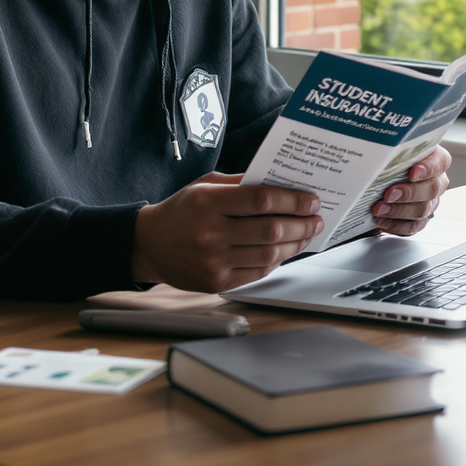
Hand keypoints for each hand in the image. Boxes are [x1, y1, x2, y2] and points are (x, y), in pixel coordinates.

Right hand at [132, 172, 323, 291]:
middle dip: (301, 224)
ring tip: (306, 234)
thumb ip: (240, 183)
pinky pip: (257, 272)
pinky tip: (285, 251)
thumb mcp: (205, 185)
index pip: (261, 200)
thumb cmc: (181, 210)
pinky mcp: (216, 282)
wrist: (149, 244)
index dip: (292, 201)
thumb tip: (279, 183)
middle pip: (270, 230)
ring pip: (269, 254)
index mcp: (209, 202)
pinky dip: (276, 261)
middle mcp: (211, 233)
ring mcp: (214, 261)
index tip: (311, 200)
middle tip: (316, 218)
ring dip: (295, 244)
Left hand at [371, 145, 450, 236]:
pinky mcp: (421, 218)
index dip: (428, 168)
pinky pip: (413, 226)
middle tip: (388, 194)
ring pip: (422, 210)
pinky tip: (382, 221)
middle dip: (408, 193)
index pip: (440, 162)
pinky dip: (396, 225)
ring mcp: (431, 201)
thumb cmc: (394, 157)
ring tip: (379, 209)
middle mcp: (437, 181)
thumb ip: (393, 147)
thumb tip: (375, 147)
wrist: (387, 172)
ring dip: (398, 211)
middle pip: (431, 189)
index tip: (413, 173)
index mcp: (435, 159)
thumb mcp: (395, 147)